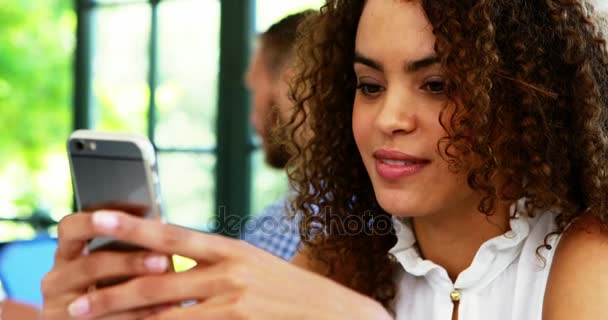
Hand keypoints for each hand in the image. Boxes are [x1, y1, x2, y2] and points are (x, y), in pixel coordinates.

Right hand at [41, 211, 172, 319]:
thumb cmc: (106, 288)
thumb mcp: (106, 266)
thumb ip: (125, 248)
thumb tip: (163, 227)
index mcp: (65, 254)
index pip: (71, 227)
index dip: (104, 215)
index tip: (145, 211)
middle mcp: (56, 278)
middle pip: (91, 264)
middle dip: (130, 261)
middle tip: (164, 260)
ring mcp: (59, 307)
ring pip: (99, 297)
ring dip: (137, 289)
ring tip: (168, 284)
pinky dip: (140, 314)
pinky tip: (165, 308)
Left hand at [49, 210, 391, 319]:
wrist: (340, 314)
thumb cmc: (292, 292)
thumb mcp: (254, 267)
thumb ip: (214, 265)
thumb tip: (172, 266)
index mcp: (230, 249)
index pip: (172, 235)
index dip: (132, 228)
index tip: (96, 220)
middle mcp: (229, 272)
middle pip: (158, 281)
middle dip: (112, 295)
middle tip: (76, 304)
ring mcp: (234, 302)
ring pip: (164, 315)